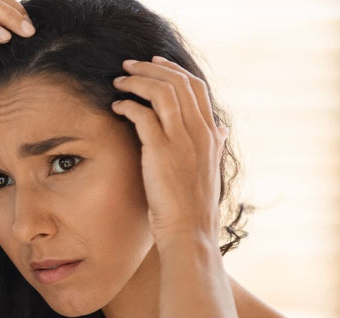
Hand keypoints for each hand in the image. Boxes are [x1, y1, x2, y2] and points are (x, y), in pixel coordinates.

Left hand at [110, 57, 229, 247]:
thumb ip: (214, 145)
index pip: (196, 87)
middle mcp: (200, 132)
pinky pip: (142, 115)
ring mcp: (181, 140)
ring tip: (119, 82)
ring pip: (161, 92)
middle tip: (129, 66)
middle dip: (151, 68)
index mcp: (211, 134)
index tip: (155, 63)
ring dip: (137, 82)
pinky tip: (117, 107)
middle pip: (178, 83)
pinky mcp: (160, 151)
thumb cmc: (194, 206)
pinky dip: (128, 105)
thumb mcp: (210, 170)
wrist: (190, 231)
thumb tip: (222, 130)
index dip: (175, 71)